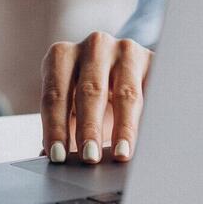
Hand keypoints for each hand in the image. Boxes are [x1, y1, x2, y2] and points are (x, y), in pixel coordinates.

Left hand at [40, 32, 151, 164]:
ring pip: (126, 93)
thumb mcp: (73, 108)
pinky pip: (154, 92)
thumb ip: (61, 129)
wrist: (128, 72)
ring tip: (120, 155)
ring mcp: (126, 50)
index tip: (57, 156)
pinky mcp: (154, 60)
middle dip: (89, 128)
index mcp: (61, 55)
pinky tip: (151, 139)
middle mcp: (93, 46)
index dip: (55, 127)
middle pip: (90, 91)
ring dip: (123, 127)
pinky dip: (151, 118)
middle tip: (89, 158)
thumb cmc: (92, 97)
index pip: (55, 95)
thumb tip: (48, 157)